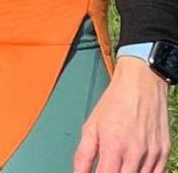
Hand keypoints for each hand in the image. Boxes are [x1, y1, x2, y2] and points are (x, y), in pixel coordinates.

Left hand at [73, 57, 168, 172]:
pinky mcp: (164, 151)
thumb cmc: (114, 103)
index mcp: (113, 145)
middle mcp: (135, 151)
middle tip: (108, 167)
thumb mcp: (91, 126)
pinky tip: (134, 168)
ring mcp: (152, 153)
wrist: (141, 84)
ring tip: (119, 165)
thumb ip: (83, 155)